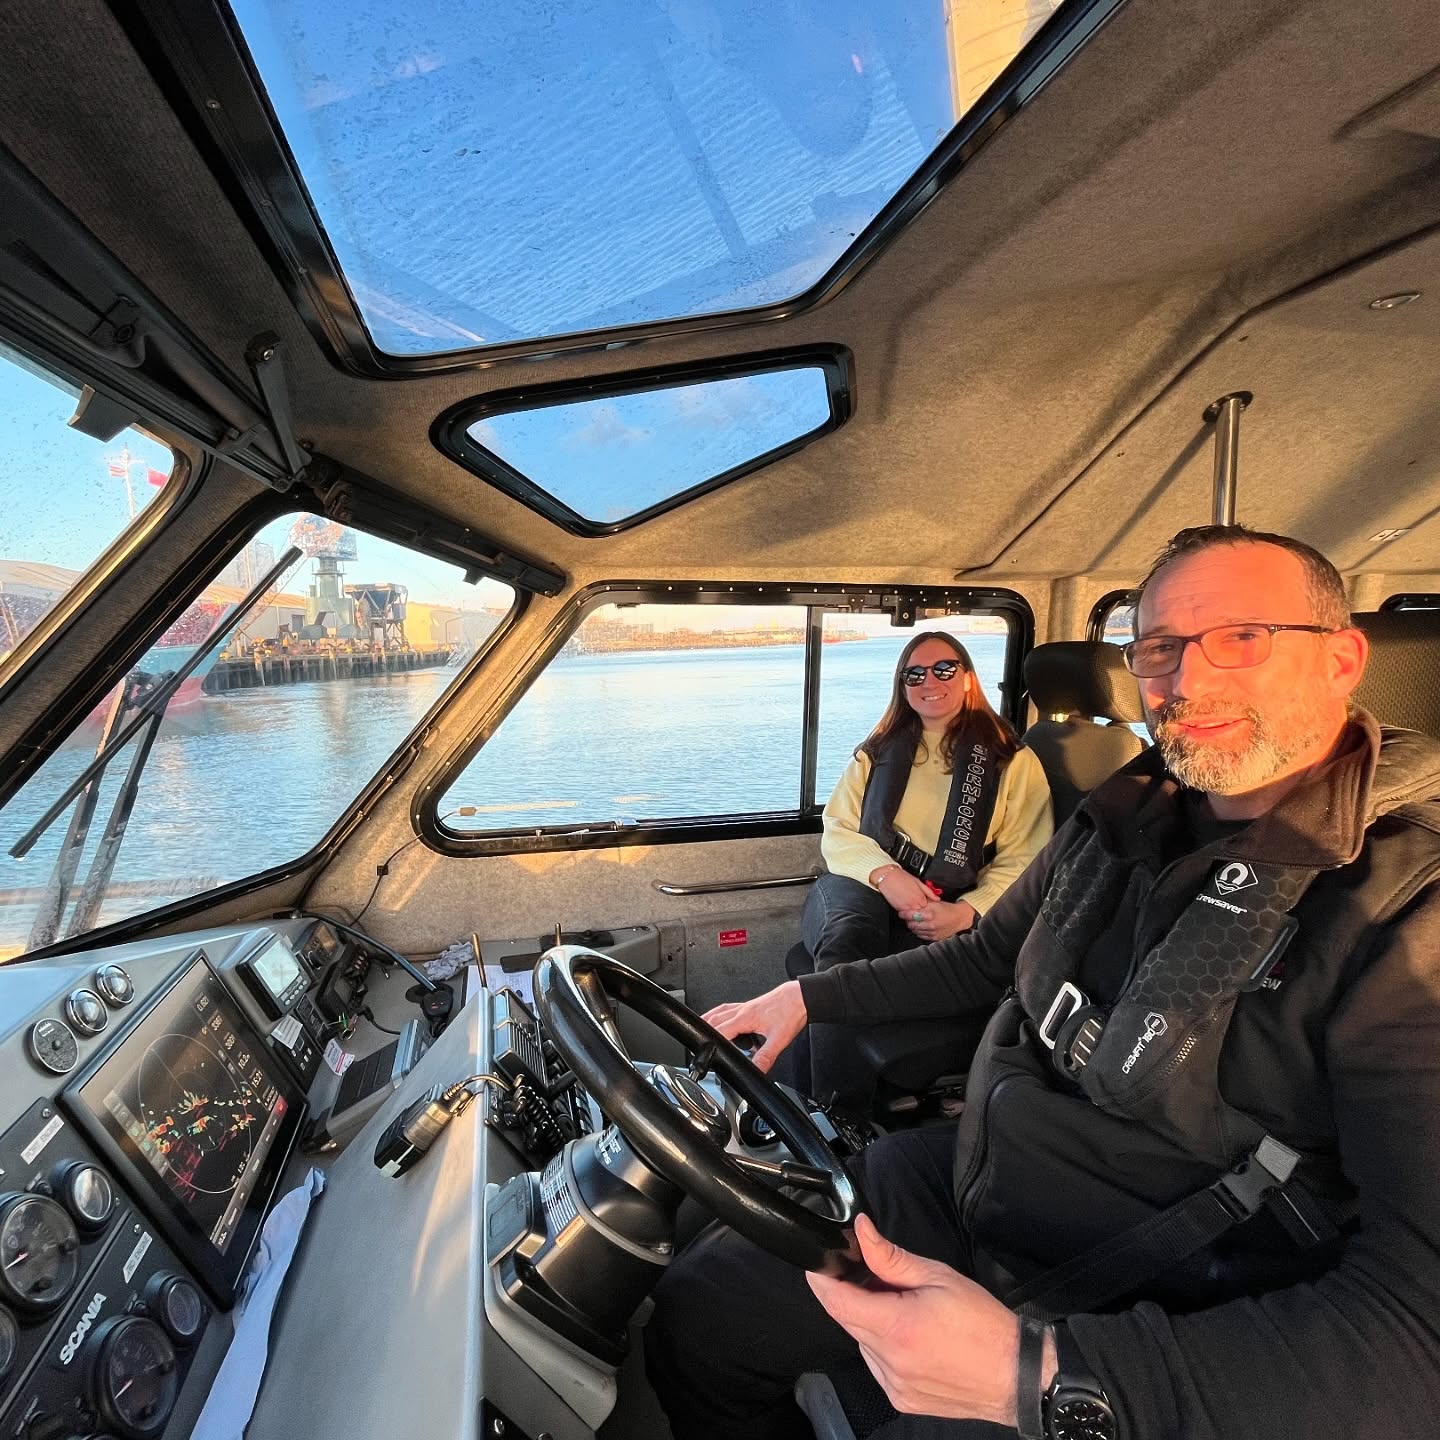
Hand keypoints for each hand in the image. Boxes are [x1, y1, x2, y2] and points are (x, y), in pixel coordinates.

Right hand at [702, 981, 806, 1072]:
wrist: (800, 996)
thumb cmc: (791, 1012)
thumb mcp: (779, 1039)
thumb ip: (766, 1057)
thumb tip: (757, 1071)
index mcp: (745, 1017)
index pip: (720, 1031)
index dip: (711, 1042)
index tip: (705, 1052)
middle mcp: (741, 1010)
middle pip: (714, 1020)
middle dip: (703, 1032)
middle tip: (695, 1045)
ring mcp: (744, 1006)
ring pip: (718, 1013)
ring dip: (707, 1022)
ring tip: (699, 1032)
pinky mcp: (749, 1006)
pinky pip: (726, 1009)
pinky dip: (718, 1015)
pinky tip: (720, 1019)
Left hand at [807, 1214, 1027, 1425]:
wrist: (1016, 1375)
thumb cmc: (983, 1323)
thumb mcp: (937, 1276)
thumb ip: (891, 1257)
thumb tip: (862, 1231)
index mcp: (897, 1328)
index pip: (837, 1302)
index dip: (821, 1279)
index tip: (818, 1263)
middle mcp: (890, 1363)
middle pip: (848, 1320)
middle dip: (853, 1294)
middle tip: (878, 1278)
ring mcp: (894, 1385)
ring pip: (862, 1342)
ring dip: (870, 1321)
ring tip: (904, 1309)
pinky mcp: (901, 1399)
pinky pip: (877, 1364)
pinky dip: (883, 1345)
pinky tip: (911, 1335)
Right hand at [872, 865, 934, 915]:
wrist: (887, 877)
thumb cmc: (901, 877)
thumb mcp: (918, 881)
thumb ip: (929, 892)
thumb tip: (937, 898)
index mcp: (921, 897)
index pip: (929, 907)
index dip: (928, 906)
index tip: (926, 903)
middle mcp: (915, 904)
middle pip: (922, 913)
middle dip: (922, 910)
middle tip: (918, 904)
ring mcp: (907, 908)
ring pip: (914, 915)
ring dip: (914, 912)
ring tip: (910, 903)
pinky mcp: (899, 909)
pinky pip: (906, 914)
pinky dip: (906, 912)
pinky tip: (905, 904)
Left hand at [905, 898, 976, 942]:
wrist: (959, 918)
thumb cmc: (946, 908)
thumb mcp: (934, 902)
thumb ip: (922, 902)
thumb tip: (910, 901)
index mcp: (930, 913)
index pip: (911, 915)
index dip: (904, 914)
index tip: (901, 912)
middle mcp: (931, 924)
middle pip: (911, 924)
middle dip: (907, 921)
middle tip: (906, 917)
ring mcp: (932, 932)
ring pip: (915, 931)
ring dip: (913, 926)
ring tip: (914, 921)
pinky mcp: (934, 938)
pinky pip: (921, 936)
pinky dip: (919, 931)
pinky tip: (920, 927)